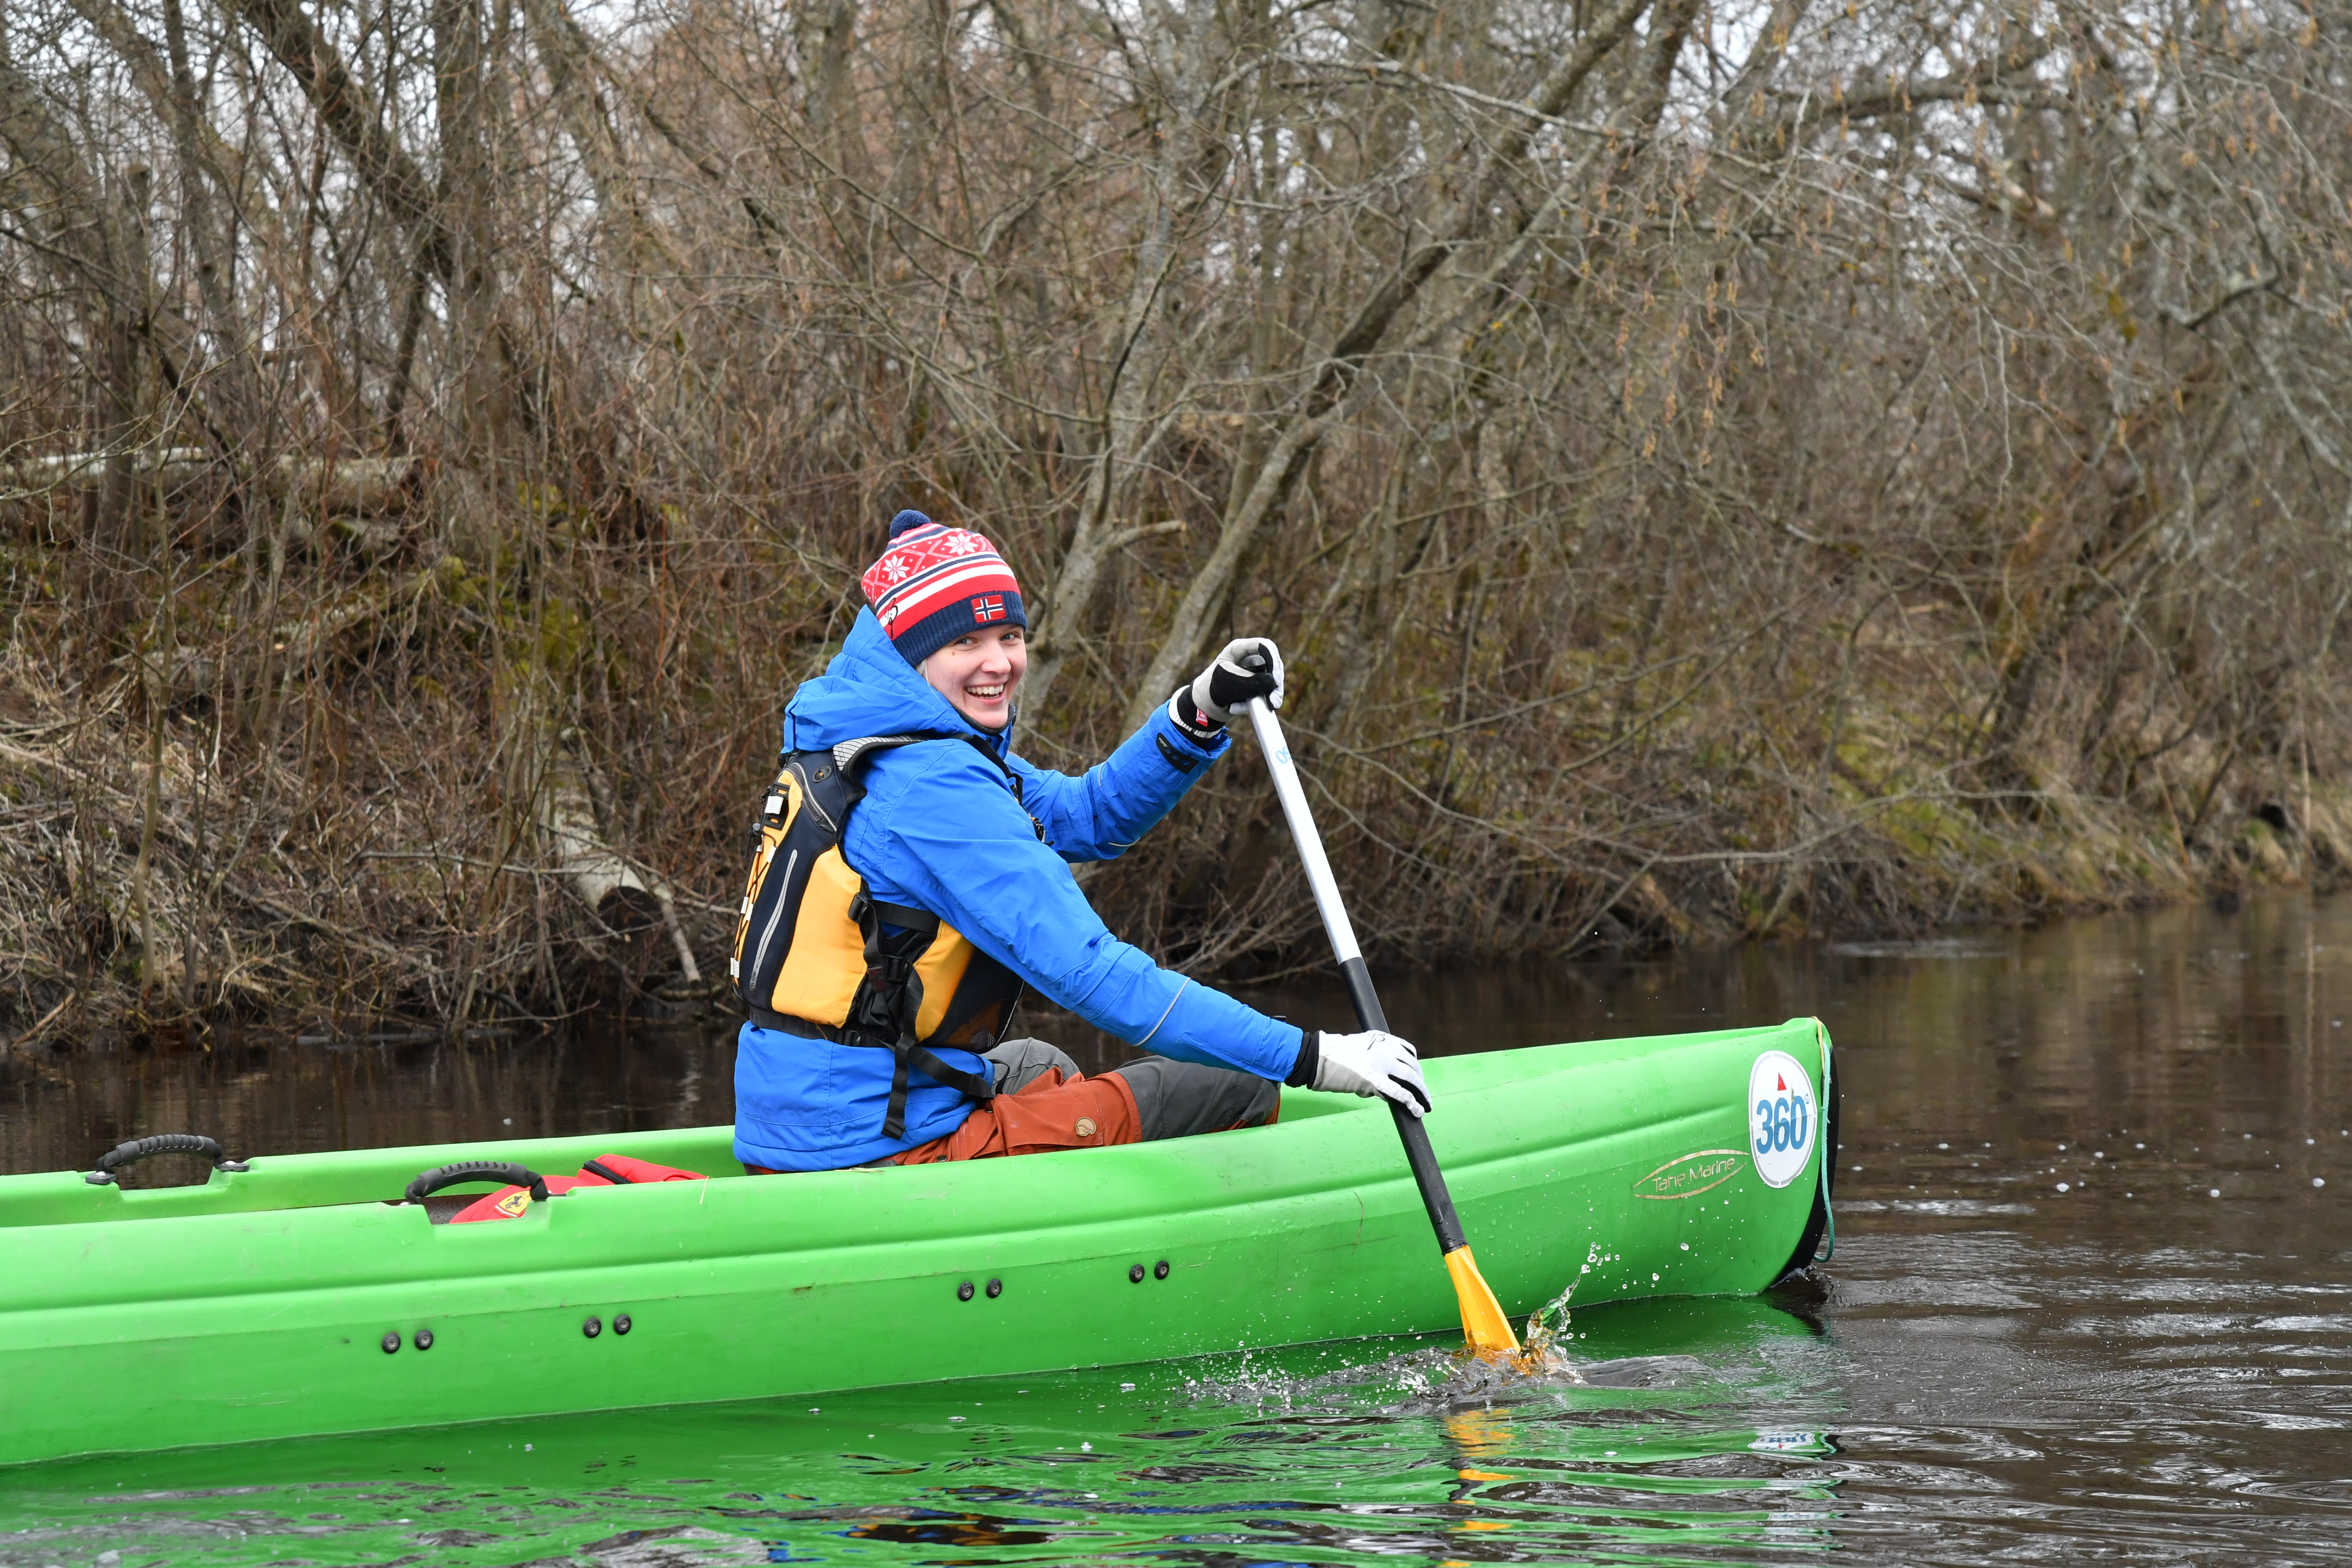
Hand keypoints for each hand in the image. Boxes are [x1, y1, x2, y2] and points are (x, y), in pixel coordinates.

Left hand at [1189, 637, 1285, 723]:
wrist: (1203, 708)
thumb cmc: (1211, 689)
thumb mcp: (1230, 684)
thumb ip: (1251, 682)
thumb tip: (1273, 683)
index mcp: (1238, 649)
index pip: (1264, 646)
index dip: (1273, 660)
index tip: (1275, 679)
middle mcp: (1248, 658)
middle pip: (1273, 663)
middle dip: (1276, 683)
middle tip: (1274, 701)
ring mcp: (1253, 672)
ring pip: (1272, 679)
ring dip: (1270, 695)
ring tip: (1266, 707)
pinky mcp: (1255, 685)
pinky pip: (1266, 691)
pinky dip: (1260, 701)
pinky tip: (1240, 708)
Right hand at [1310, 1029, 1430, 1117]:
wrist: (1318, 1056)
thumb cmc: (1332, 1053)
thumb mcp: (1359, 1045)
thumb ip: (1374, 1055)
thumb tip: (1383, 1074)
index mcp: (1382, 1038)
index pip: (1408, 1052)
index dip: (1414, 1065)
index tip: (1416, 1075)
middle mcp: (1386, 1049)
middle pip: (1412, 1066)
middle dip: (1420, 1081)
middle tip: (1423, 1093)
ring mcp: (1382, 1064)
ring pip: (1411, 1079)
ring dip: (1421, 1093)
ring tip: (1425, 1105)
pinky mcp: (1375, 1081)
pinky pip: (1400, 1093)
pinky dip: (1411, 1103)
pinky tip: (1417, 1110)